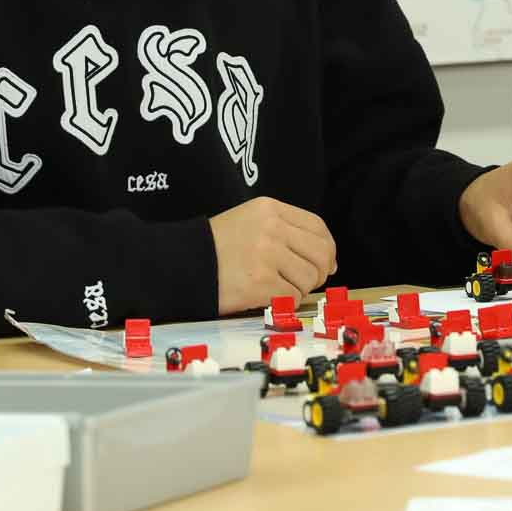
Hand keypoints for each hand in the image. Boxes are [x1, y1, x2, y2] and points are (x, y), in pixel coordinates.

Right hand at [208, 197, 337, 313]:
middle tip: (305, 281)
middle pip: (321, 253)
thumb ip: (287, 232)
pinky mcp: (260, 282)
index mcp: (270, 209)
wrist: (182, 264)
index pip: (317, 226)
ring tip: (279, 287)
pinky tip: (266, 295)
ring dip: (299, 289)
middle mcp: (272, 228)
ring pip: (309, 277)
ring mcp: (267, 255)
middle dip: (319, 272)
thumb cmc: (217, 247)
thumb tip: (329, 262)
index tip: (326, 263)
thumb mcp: (251, 221)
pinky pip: (291, 296)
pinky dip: (284, 301)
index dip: (328, 248)